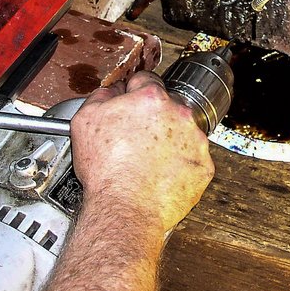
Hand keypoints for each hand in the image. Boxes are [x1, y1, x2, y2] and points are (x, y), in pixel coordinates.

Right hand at [70, 71, 213, 233]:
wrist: (125, 209)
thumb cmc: (106, 170)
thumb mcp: (85, 121)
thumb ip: (102, 95)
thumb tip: (113, 90)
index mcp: (152, 98)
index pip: (146, 81)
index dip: (134, 93)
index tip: (132, 105)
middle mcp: (179, 114)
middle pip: (168, 106)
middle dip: (153, 118)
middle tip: (135, 139)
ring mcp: (195, 141)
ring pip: (183, 132)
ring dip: (169, 141)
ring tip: (147, 160)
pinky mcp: (203, 166)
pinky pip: (193, 158)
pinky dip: (180, 164)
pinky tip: (160, 173)